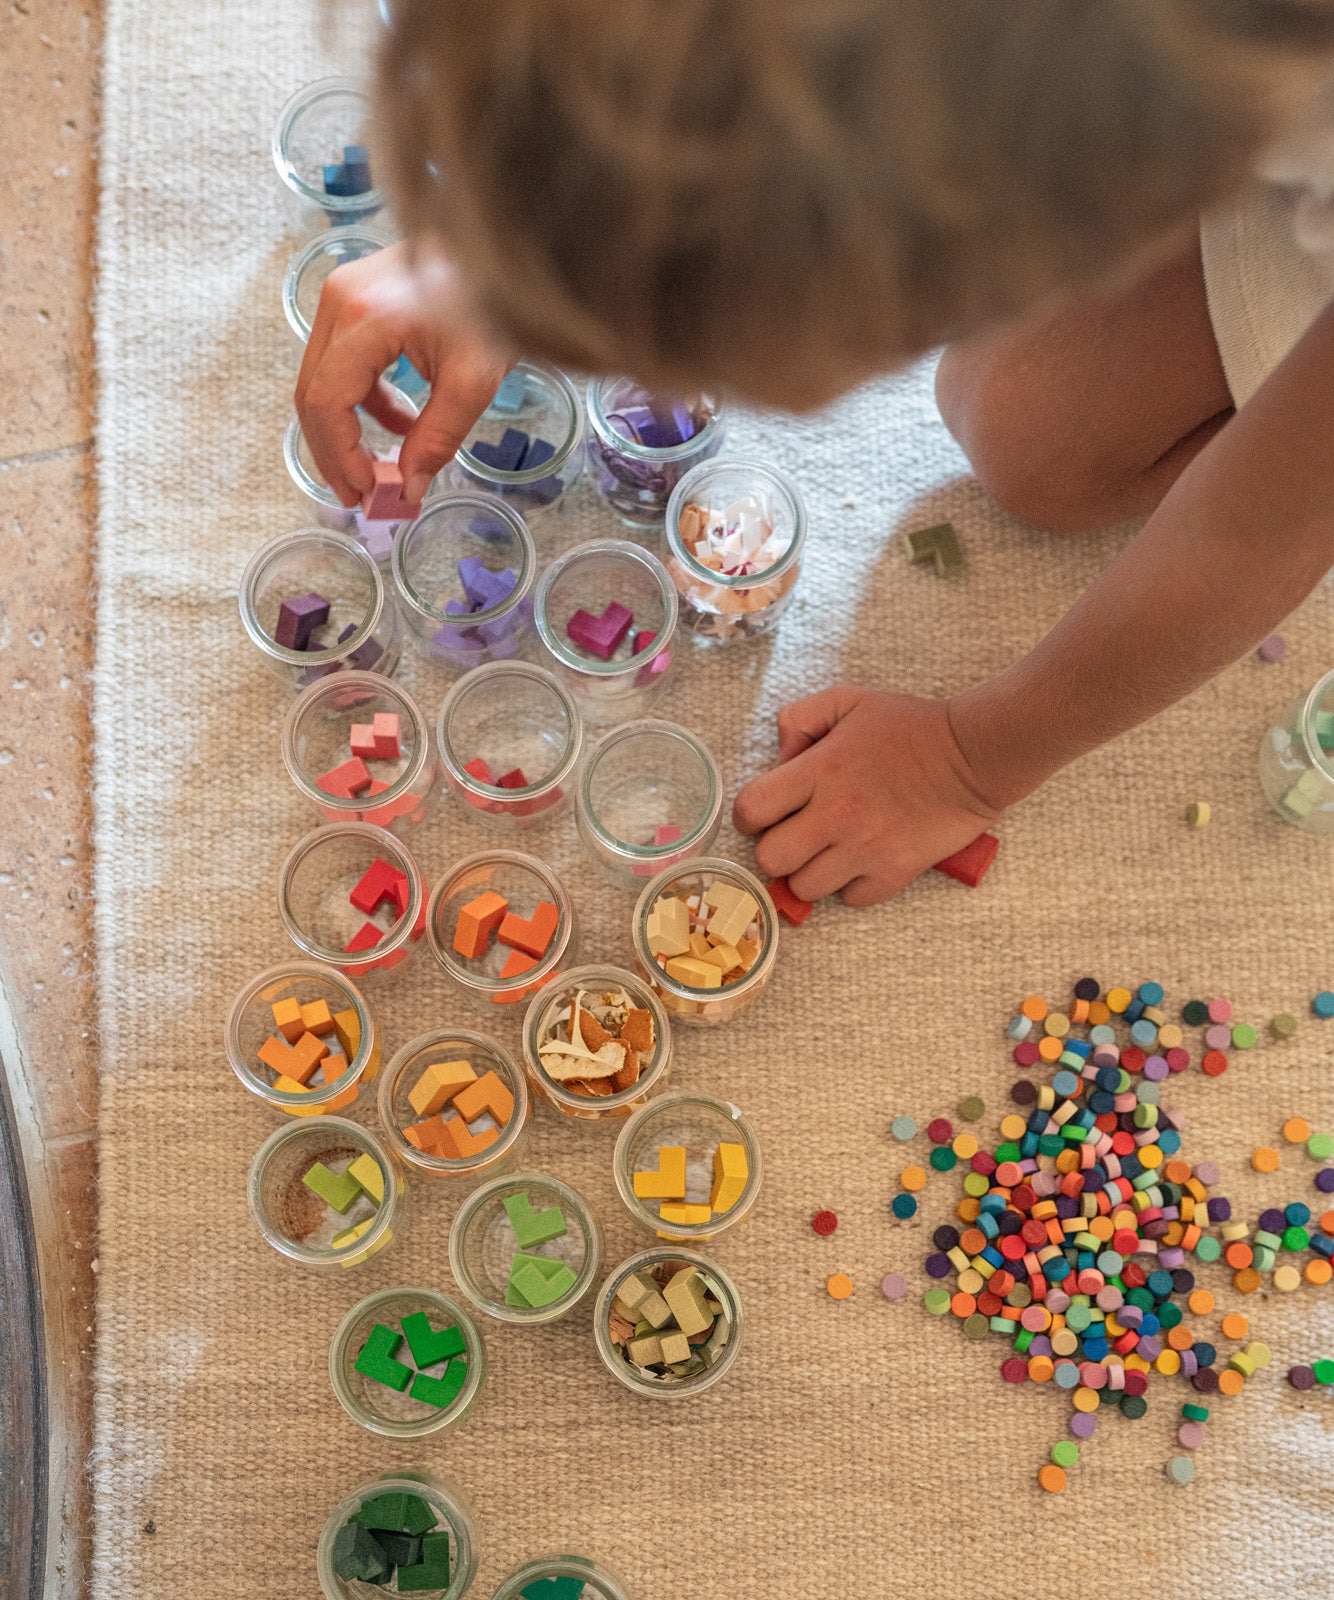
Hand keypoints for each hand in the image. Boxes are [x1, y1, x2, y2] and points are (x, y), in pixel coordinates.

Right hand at [296, 241, 513, 507]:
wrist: (505, 248)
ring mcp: (342, 295)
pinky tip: (400, 424)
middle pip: (313, 393)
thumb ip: (437, 439)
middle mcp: (339, 301)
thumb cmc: (494, 305)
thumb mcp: (473, 382)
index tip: (368, 492)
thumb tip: (407, 489)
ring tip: (380, 471)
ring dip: (347, 430)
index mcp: (363, 319)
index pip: (326, 402)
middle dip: (335, 452)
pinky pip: (342, 362)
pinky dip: (363, 401)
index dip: (340, 455)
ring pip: (322, 380)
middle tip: (362, 496)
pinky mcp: (355, 297)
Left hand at [732, 687, 1003, 906]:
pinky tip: (863, 860)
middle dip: (777, 849)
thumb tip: (780, 758)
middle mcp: (836, 815)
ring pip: (805, 889)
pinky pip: (851, 899)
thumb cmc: (911, 726)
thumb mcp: (848, 700)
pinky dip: (852, 886)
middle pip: (771, 860)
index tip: (766, 812)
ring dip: (811, 872)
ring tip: (830, 850)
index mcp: (819, 771)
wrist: (975, 755)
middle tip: (797, 835)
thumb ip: (799, 719)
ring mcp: (865, 849)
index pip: (750, 810)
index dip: (750, 815)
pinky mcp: (895, 873)